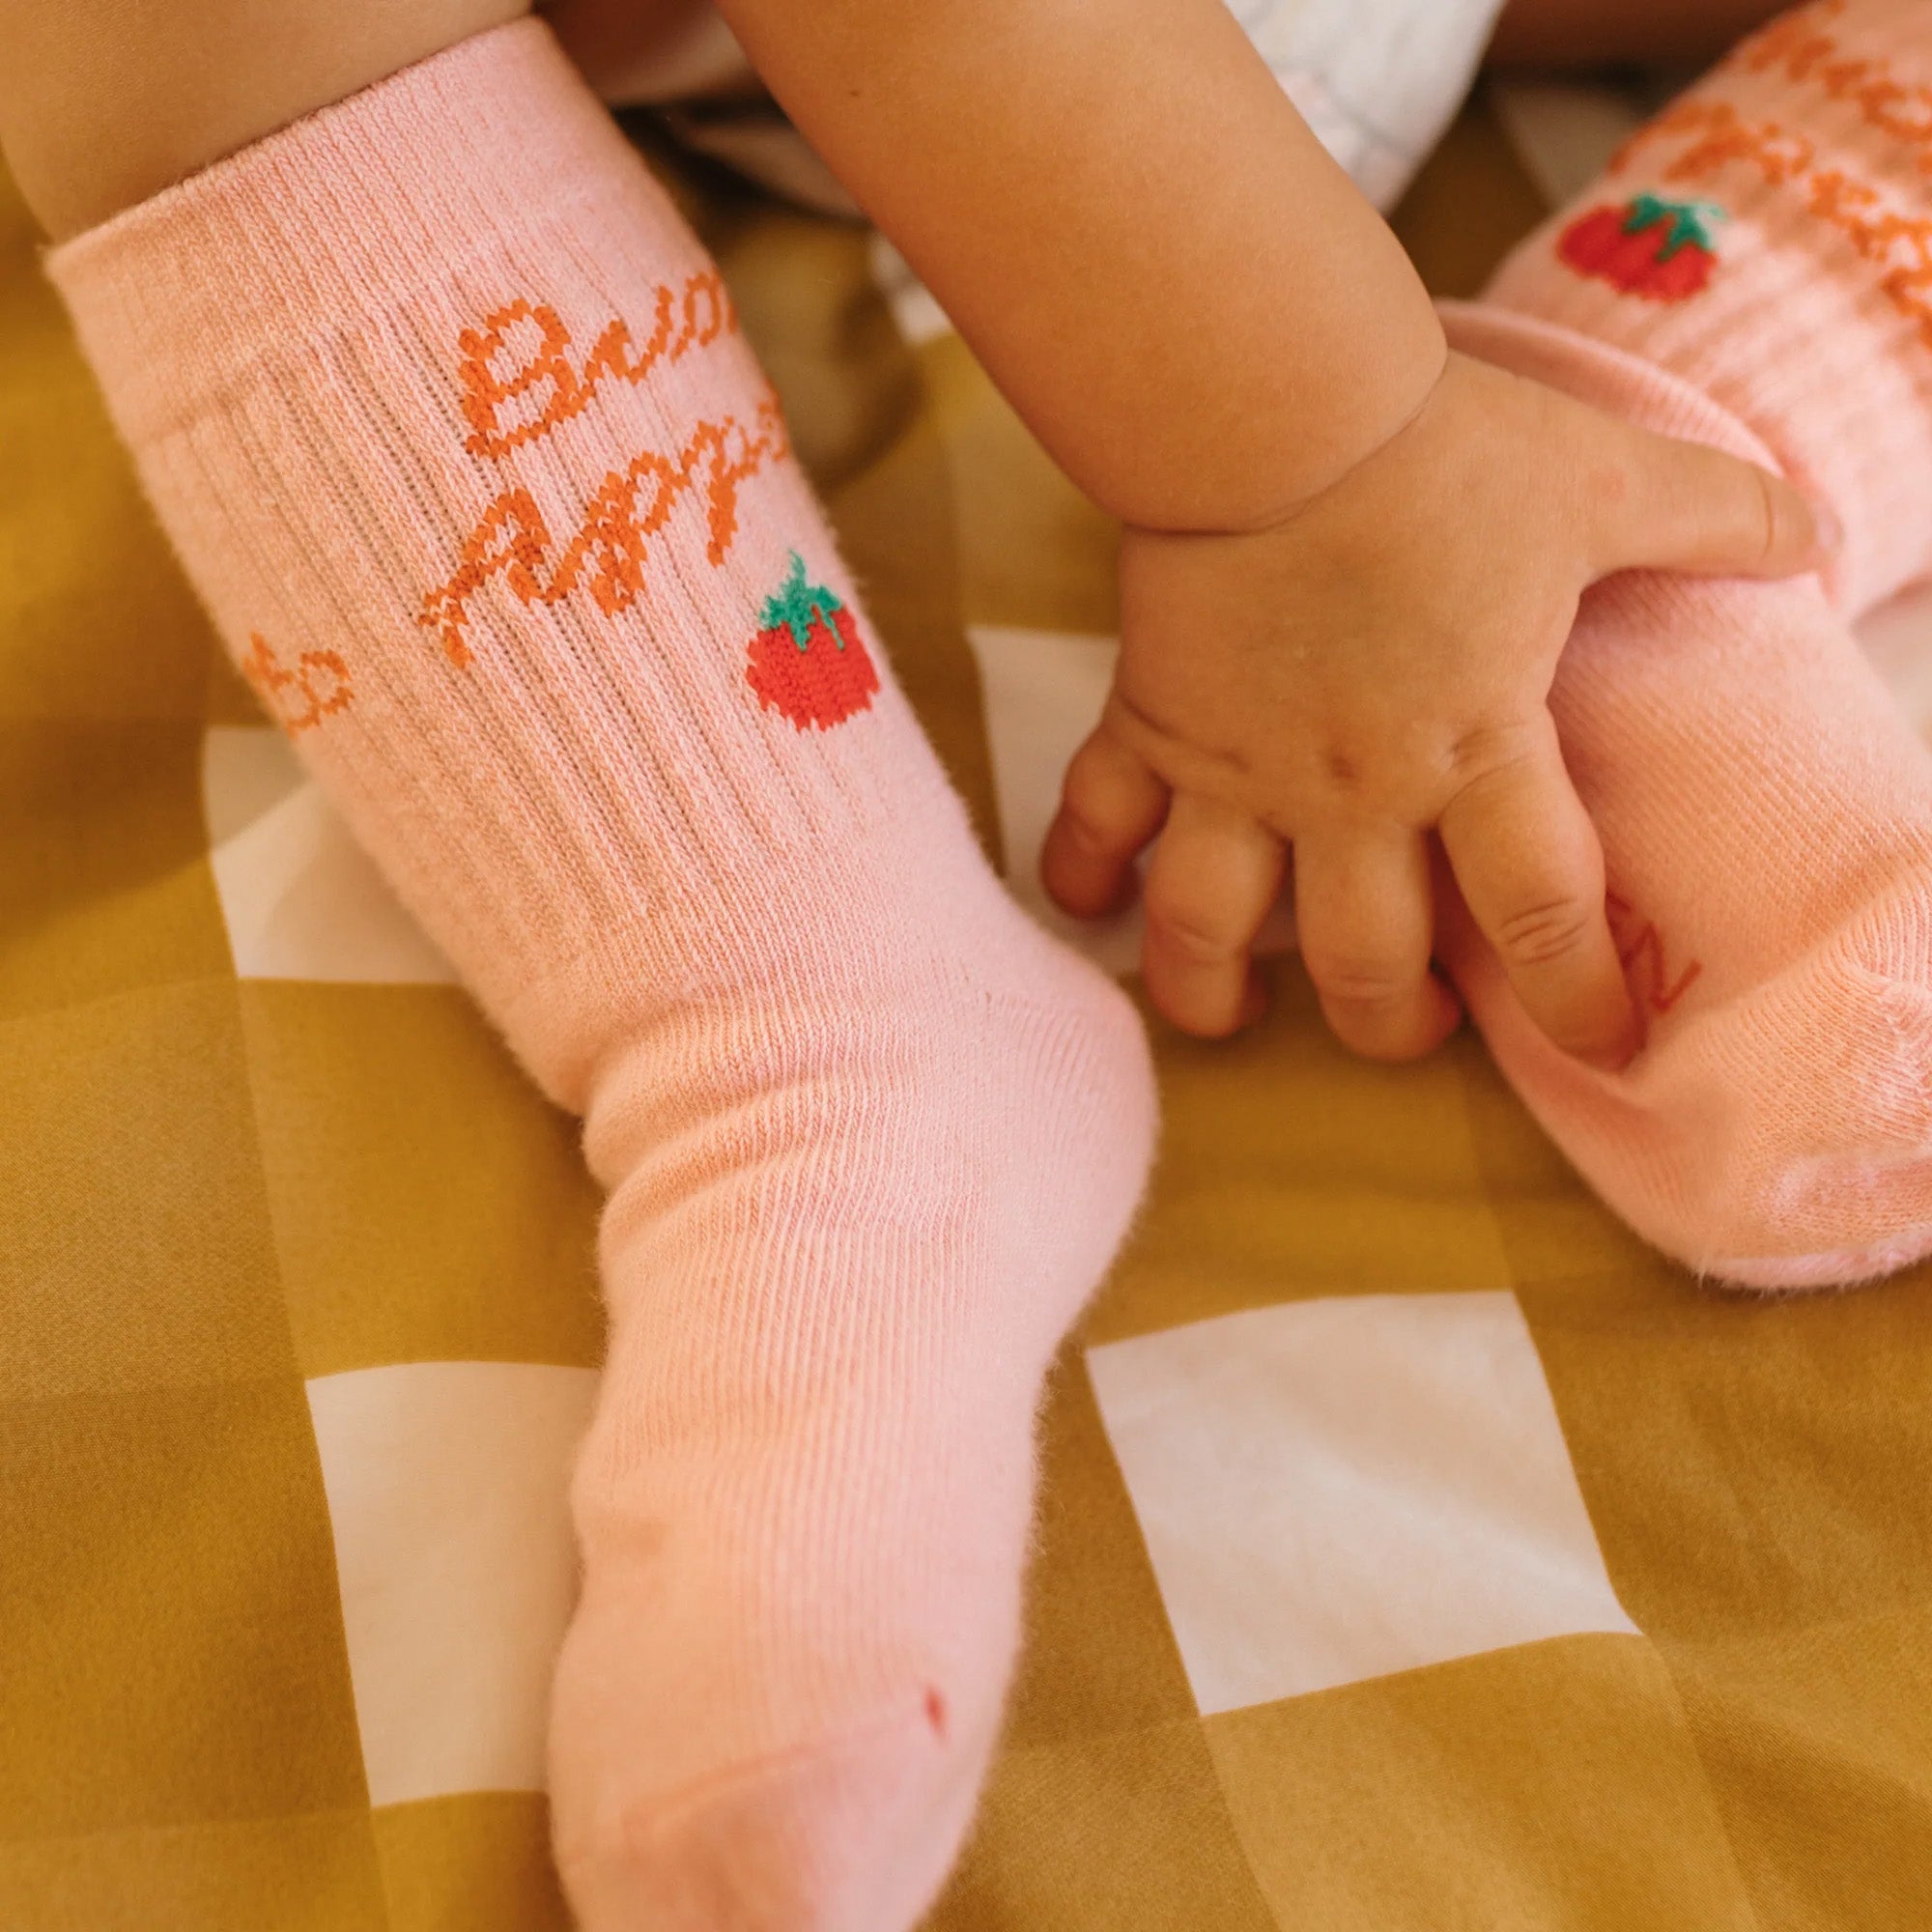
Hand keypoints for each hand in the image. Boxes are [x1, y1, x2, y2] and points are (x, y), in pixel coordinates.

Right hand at [1042, 350, 1831, 1061]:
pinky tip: (1084, 909)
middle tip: (1411, 1027)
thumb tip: (1821, 527)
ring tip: (1232, 1015)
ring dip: (1214, 993)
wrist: (1277, 409)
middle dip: (1388, 1027)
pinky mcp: (1153, 727)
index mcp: (1470, 747)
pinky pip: (1099, 825)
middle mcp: (1349, 792)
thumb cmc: (1440, 451)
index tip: (1605, 1042)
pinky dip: (1082, 877)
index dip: (1579, 998)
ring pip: (1210, 931)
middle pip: (1364, 964)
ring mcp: (1237, 772)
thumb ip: (1715, 516)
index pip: (1542, 911)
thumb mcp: (1603, 480)